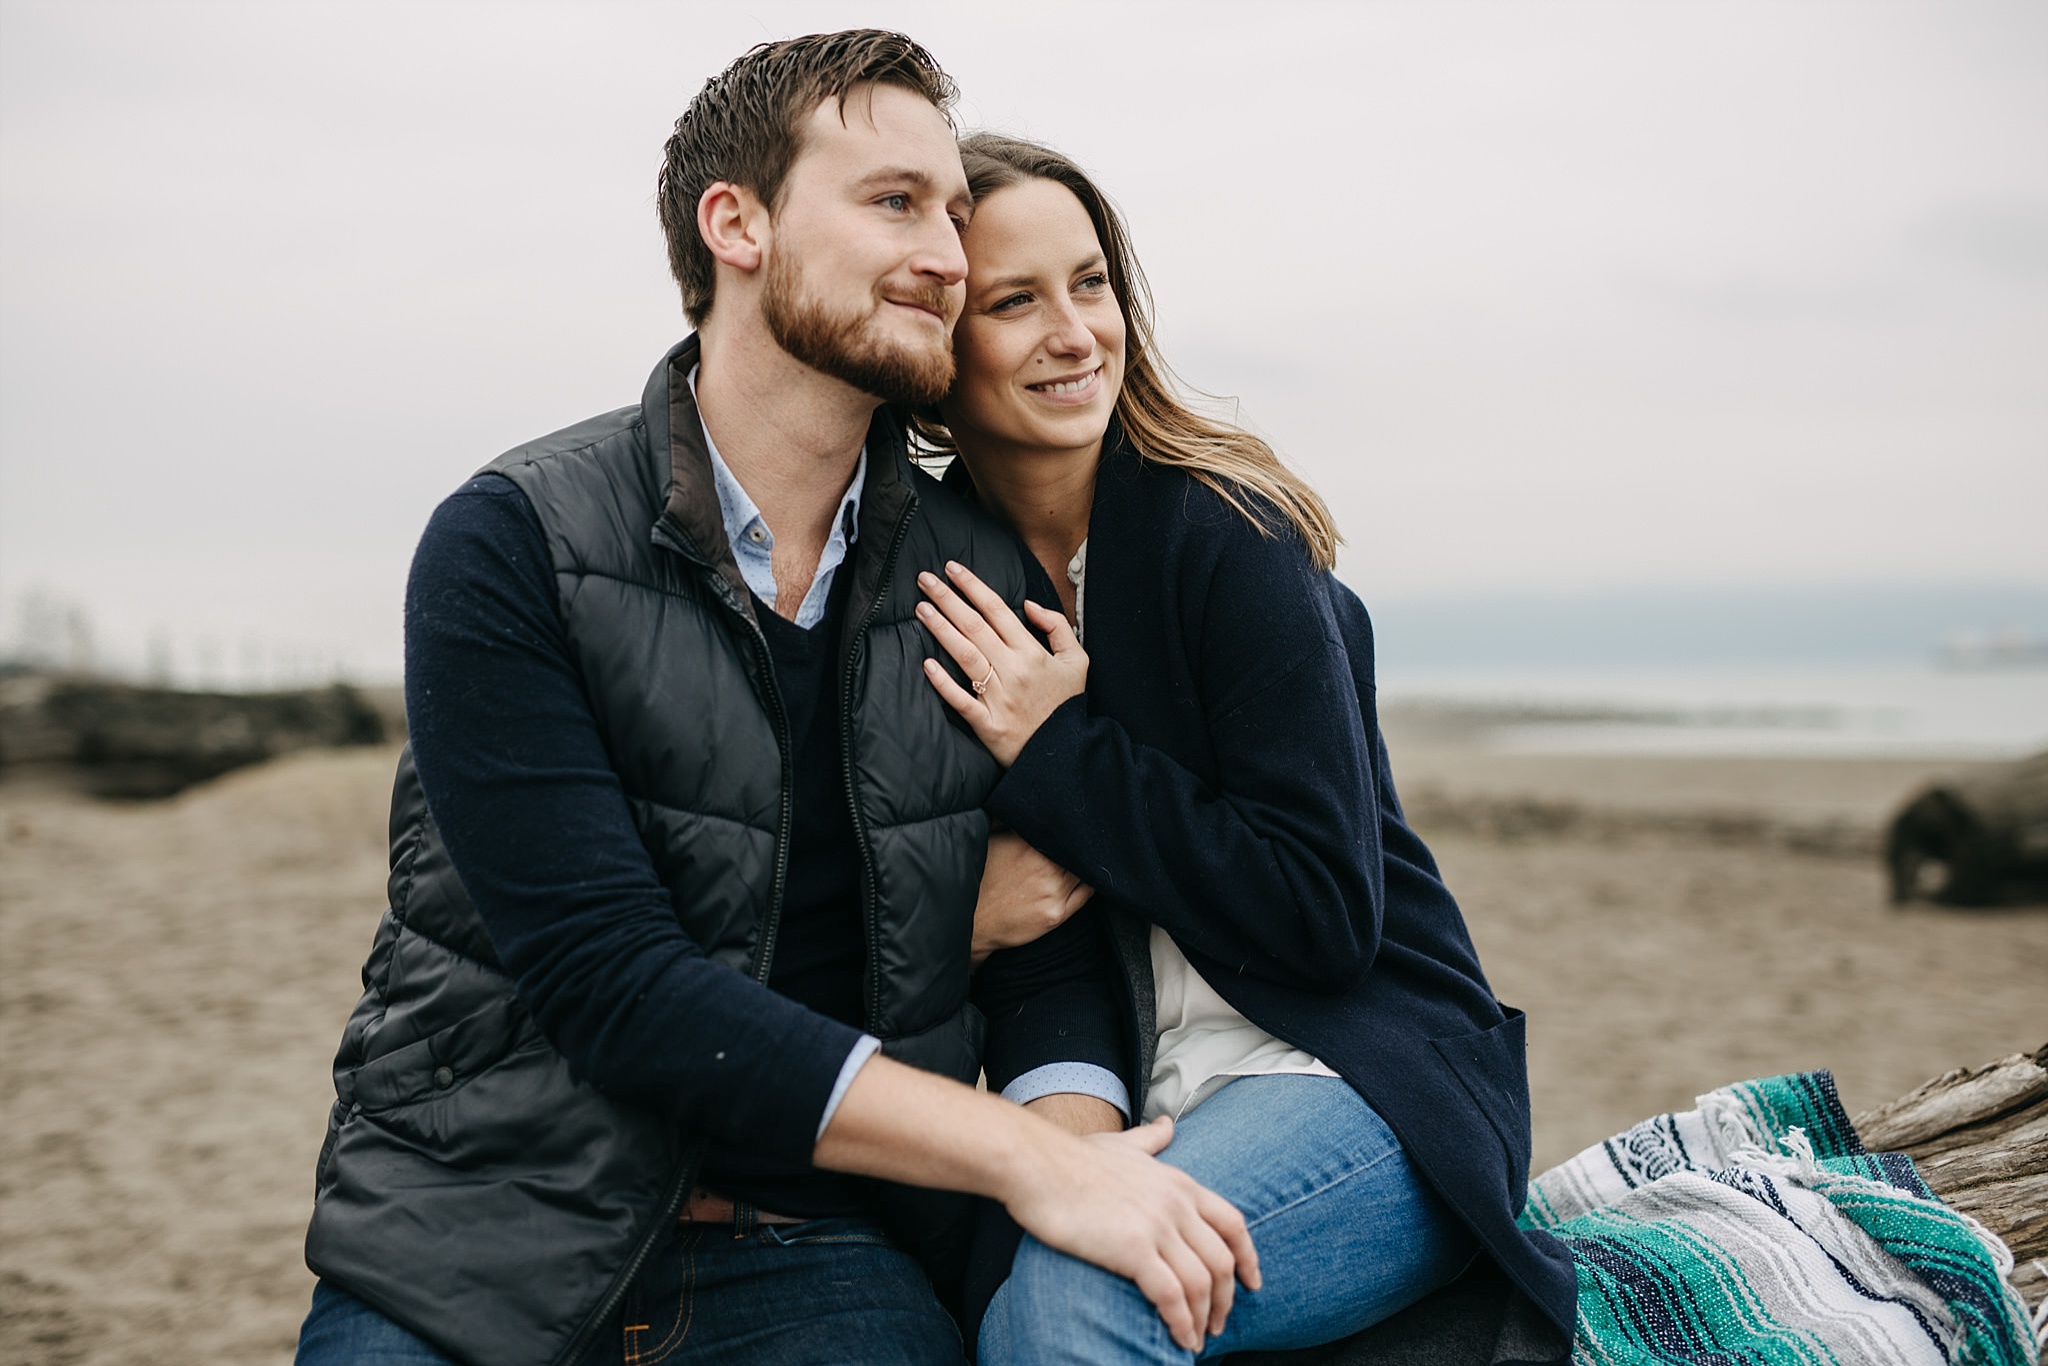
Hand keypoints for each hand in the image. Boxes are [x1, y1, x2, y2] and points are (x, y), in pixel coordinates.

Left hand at [917, 561, 1086, 765]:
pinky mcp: (988, 724)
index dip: (972, 586)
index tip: (952, 569)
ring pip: (965, 655)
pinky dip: (943, 683)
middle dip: (947, 599)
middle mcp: (1013, 671)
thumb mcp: (1077, 661)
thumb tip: (1028, 605)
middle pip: (974, 626)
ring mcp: (998, 698)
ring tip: (921, 608)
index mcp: (1032, 653)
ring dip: (941, 629)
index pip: (997, 610)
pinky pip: (961, 700)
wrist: (1065, 754)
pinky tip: (926, 664)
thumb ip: (1057, 627)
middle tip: (924, 579)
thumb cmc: (1066, 705)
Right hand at [974, 830, 1092, 963]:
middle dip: (1076, 847)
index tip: (1068, 827)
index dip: (1067, 828)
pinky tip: (1081, 879)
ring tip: (1075, 862)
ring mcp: (1053, 892)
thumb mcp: (991, 841)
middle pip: (1075, 850)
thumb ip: (1011, 822)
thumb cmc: (980, 879)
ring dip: (1082, 865)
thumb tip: (1026, 806)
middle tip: (1074, 844)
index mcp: (1028, 844)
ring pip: (1083, 870)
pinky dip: (1087, 882)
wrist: (972, 922)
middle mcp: (1045, 866)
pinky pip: (1086, 893)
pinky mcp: (1057, 914)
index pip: (1062, 831)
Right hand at [999, 1116, 1260, 1352]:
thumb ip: (1152, 1140)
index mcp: (1179, 1183)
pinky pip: (1172, 1295)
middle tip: (1218, 1323)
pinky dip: (1181, 1323)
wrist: (1037, 1165)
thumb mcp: (1123, 1144)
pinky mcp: (1133, 1249)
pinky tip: (1179, 1338)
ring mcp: (1157, 1226)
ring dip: (1203, 1318)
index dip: (1248, 1257)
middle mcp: (1176, 1204)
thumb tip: (1168, 1124)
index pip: (1232, 1224)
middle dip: (1226, 1299)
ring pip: (1201, 1283)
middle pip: (1222, 1260)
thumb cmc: (1073, 1158)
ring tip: (1196, 1339)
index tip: (1252, 1282)